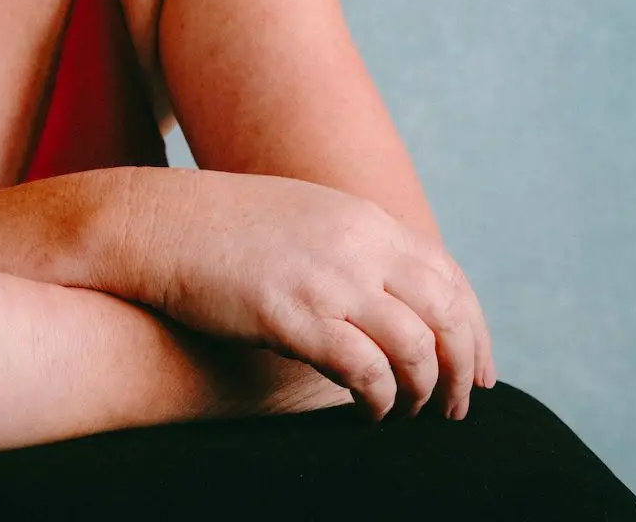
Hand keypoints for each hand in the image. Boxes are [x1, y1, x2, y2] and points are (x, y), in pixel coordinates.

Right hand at [132, 170, 495, 420]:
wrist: (157, 223)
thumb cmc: (224, 230)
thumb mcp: (306, 220)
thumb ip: (353, 247)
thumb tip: (391, 298)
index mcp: (365, 219)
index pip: (450, 275)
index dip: (476, 328)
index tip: (479, 369)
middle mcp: (359, 244)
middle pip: (448, 312)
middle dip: (463, 367)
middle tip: (457, 407)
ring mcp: (329, 279)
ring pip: (417, 347)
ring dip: (425, 391)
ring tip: (411, 416)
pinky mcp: (295, 316)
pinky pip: (367, 370)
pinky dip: (382, 400)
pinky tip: (371, 414)